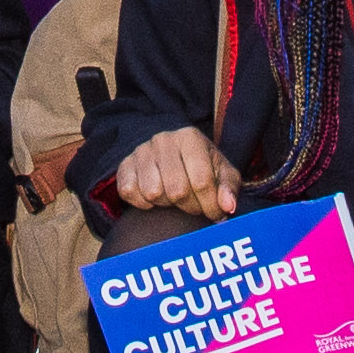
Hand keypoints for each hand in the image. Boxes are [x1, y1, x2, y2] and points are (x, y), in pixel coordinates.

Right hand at [104, 124, 239, 225]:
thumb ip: (229, 187)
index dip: (210, 205)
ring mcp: (141, 151)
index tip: (216, 215)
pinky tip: (156, 198)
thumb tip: (227, 206)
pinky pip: (130, 193)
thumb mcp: (222, 172)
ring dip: (167, 204)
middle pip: (177, 190)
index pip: (201, 180)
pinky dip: (144, 203)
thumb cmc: (202, 166)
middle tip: (195, 207)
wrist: (172, 153)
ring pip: (153, 193)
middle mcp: (163, 140)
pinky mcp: (124, 165)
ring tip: (175, 199)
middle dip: (190, 207)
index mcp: (190, 138)